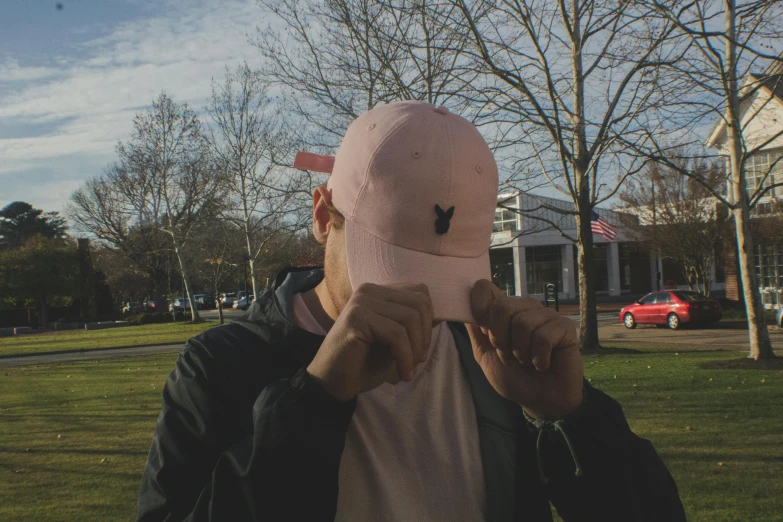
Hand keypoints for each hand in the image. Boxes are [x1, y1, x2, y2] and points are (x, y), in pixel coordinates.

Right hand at [307, 282, 433, 400]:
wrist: (332, 383)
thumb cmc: (364, 363)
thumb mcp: (395, 341)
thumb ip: (413, 325)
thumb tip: (440, 317)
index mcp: (378, 292)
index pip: (420, 292)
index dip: (429, 320)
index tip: (420, 348)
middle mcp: (369, 291)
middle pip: (419, 303)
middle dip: (425, 335)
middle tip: (417, 360)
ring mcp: (361, 302)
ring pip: (410, 318)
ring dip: (415, 349)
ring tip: (408, 369)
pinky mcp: (357, 319)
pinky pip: (396, 334)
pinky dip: (405, 357)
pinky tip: (402, 373)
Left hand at [465, 279, 582, 419]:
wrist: (540, 401)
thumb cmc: (513, 377)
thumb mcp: (485, 355)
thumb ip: (475, 331)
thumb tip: (461, 306)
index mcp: (503, 311)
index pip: (484, 288)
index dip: (479, 308)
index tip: (483, 330)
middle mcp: (524, 307)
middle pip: (502, 307)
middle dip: (500, 339)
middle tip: (509, 355)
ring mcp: (545, 315)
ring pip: (523, 323)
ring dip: (521, 352)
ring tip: (527, 361)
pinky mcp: (564, 327)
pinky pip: (544, 336)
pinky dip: (539, 357)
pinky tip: (542, 364)